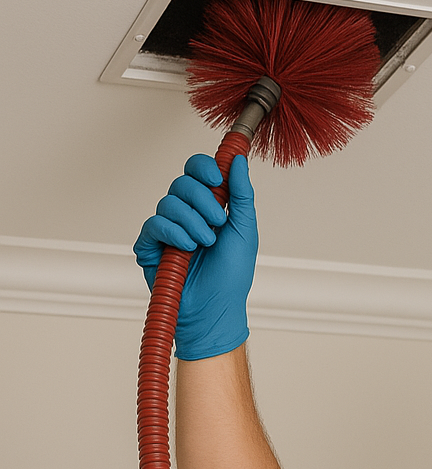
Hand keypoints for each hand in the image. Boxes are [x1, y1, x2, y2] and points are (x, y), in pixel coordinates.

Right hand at [133, 153, 257, 359]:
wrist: (215, 307)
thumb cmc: (232, 276)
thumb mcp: (245, 230)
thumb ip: (241, 193)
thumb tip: (237, 160)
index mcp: (208, 207)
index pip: (197, 172)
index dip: (204, 168)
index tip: (216, 178)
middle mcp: (186, 214)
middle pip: (182, 182)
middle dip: (203, 201)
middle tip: (217, 223)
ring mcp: (167, 229)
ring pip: (168, 203)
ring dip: (192, 223)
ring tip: (205, 244)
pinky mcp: (150, 246)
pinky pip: (153, 224)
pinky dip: (173, 234)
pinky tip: (186, 249)